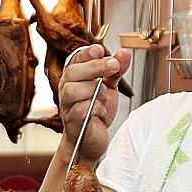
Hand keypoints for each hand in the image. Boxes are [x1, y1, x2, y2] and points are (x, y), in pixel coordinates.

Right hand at [59, 44, 130, 165]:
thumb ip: (116, 71)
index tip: (101, 50)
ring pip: (72, 90)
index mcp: (75, 78)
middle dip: (95, 67)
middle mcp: (67, 90)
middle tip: (114, 66)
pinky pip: (79, 110)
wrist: (92, 142)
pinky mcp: (73, 122)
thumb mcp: (110, 87)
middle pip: (72, 72)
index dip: (87, 53)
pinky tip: (102, 110)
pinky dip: (94, 108)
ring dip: (93, 89)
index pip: (75, 59)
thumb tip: (124, 53)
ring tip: (105, 95)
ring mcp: (67, 106)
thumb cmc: (97, 113)